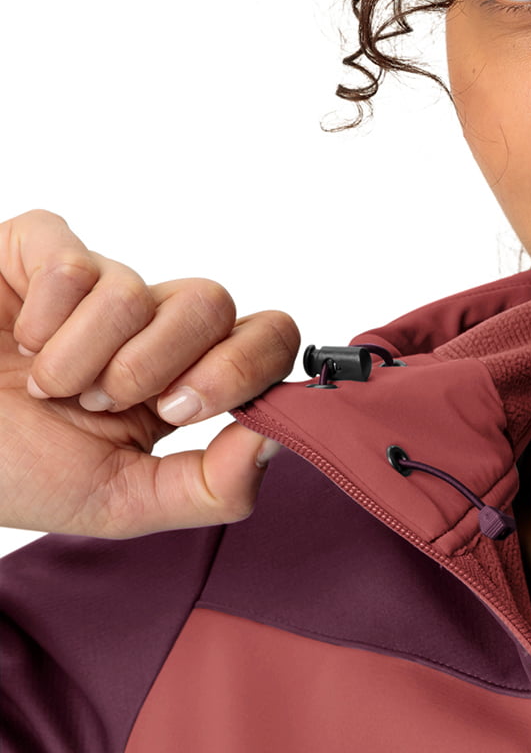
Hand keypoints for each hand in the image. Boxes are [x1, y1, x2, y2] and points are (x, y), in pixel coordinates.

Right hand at [1, 209, 300, 537]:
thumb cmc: (10, 467)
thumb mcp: (118, 503)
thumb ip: (212, 487)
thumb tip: (280, 439)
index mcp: (181, 379)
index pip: (266, 337)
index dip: (244, 365)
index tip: (182, 407)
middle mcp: (149, 325)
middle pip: (214, 301)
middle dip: (159, 363)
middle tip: (104, 400)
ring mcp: (96, 284)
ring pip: (138, 292)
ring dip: (83, 359)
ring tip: (45, 385)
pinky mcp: (38, 248)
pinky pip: (73, 263)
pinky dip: (40, 319)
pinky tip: (16, 342)